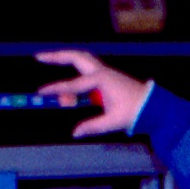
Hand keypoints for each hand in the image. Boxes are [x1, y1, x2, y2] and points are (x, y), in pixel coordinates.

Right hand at [37, 48, 152, 138]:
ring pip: (81, 57)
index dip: (56, 89)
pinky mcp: (106, 75)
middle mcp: (101, 72)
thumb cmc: (134, 111)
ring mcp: (104, 71)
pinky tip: (64, 64)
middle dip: (56, 56)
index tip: (41, 92)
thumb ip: (92, 126)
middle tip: (38, 57)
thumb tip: (75, 133)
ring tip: (47, 57)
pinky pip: (85, 65)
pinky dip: (73, 62)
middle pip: (75, 57)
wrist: (151, 104)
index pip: (73, 85)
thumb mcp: (113, 122)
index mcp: (101, 80)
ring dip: (64, 55)